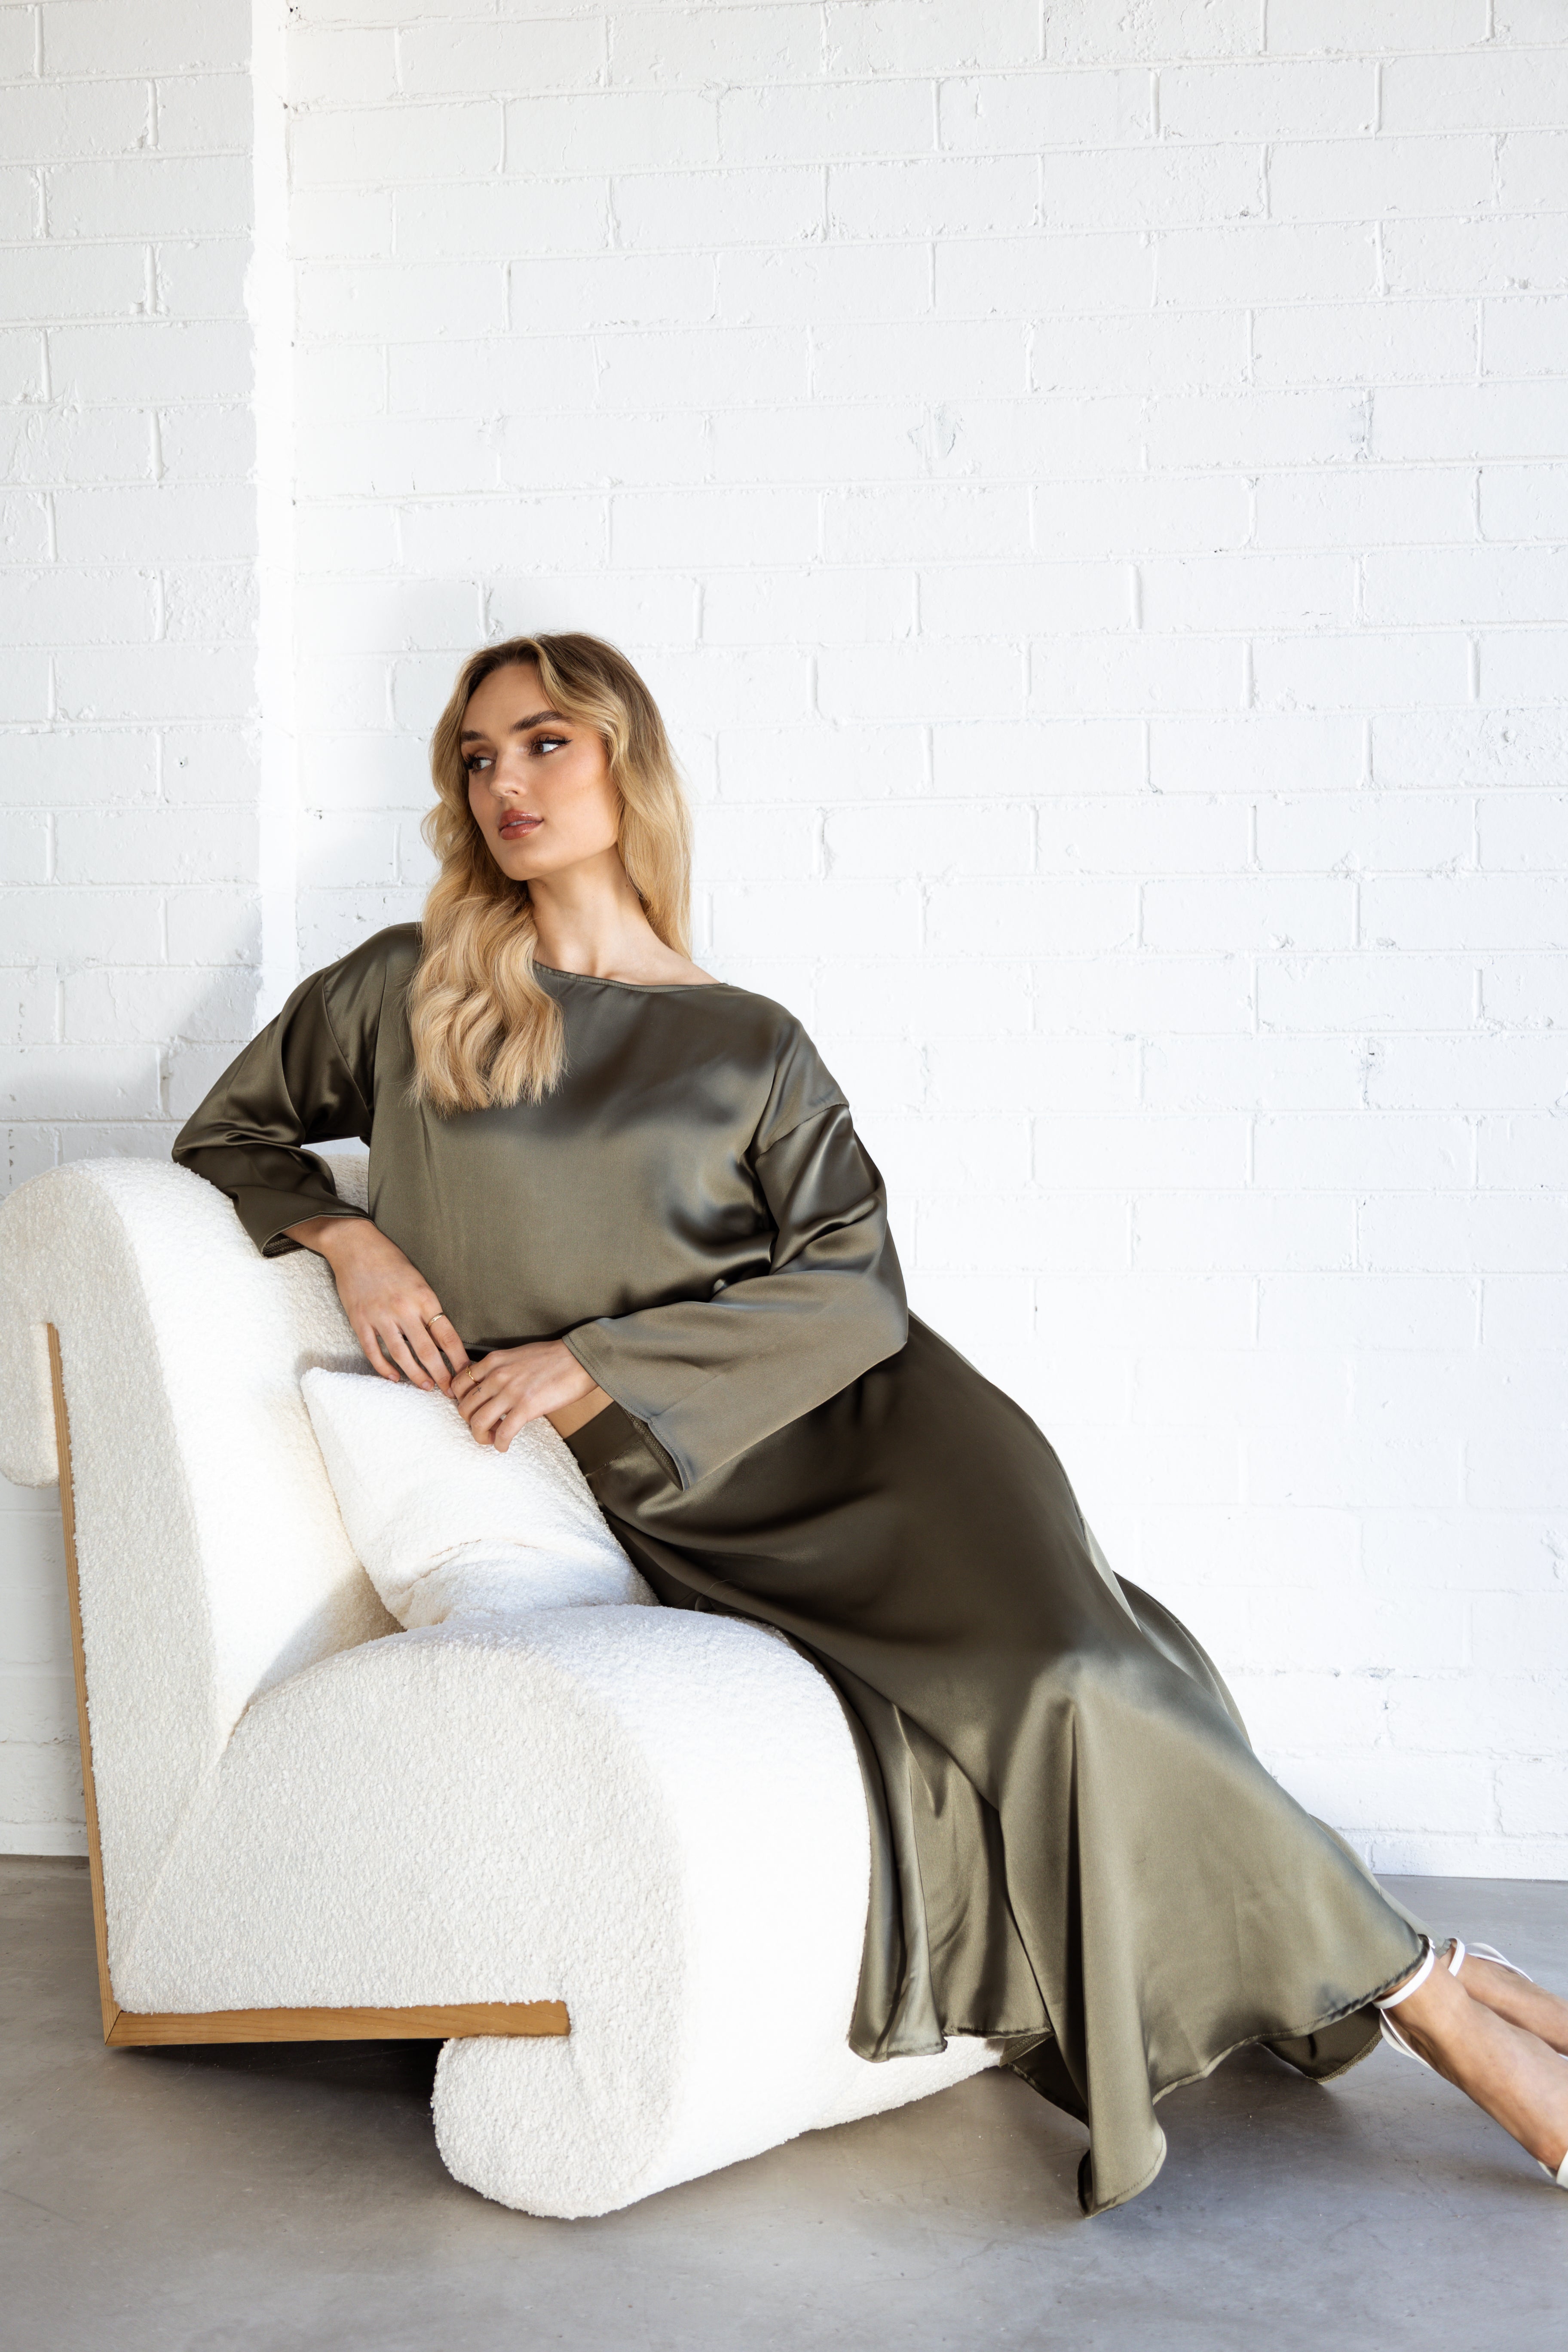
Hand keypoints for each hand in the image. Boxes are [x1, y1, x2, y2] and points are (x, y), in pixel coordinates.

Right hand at [285, 1215, 468, 1393]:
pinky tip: (394, 1377)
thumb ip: (428, 1307)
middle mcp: (404, 1309)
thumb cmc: (390, 1261)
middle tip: (450, 1391)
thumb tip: (442, 1336)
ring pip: (402, 1355)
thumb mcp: (418, 1280)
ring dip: (416, 1375)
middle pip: (428, 1351)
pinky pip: (374, 1351)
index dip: (459, 1359)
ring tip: (427, 1387)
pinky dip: (384, 1368)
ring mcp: (380, 1316)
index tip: (467, 1374)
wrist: (355, 1245)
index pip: (447, 1335)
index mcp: (424, 1297)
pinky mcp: (360, 1320)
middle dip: (442, 1375)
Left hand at [450, 1340, 609, 1451]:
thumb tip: (491, 1389)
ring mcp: (510, 1391)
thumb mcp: (517, 1355)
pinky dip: (499, 1445)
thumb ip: (500, 1369)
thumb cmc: (554, 1357)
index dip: (460, 1401)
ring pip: (478, 1422)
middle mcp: (497, 1375)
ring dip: (480, 1437)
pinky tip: (504, 1446)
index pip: (458, 1384)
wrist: (580, 1358)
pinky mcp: (527, 1407)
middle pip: (464, 1407)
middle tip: (483, 1428)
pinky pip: (503, 1433)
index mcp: (493, 1361)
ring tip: (492, 1439)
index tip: (471, 1410)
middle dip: (470, 1423)